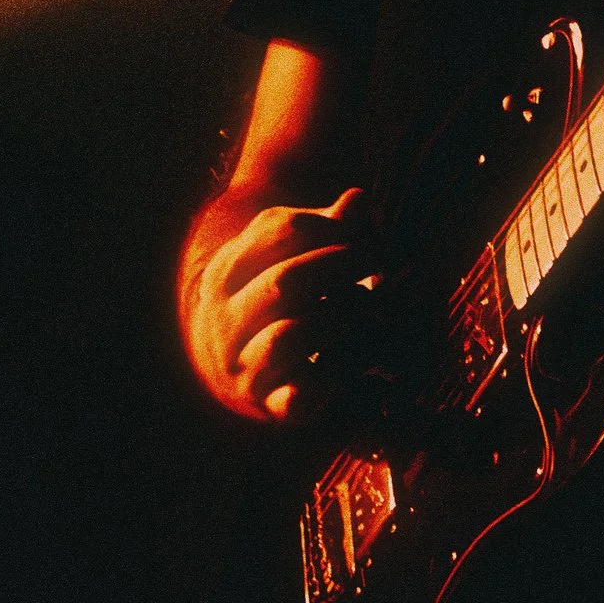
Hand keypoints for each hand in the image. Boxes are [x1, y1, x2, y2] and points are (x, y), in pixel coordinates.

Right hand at [183, 187, 375, 424]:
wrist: (228, 366)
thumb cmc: (273, 299)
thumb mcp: (287, 258)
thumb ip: (326, 230)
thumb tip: (359, 198)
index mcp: (228, 270)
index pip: (283, 232)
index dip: (336, 229)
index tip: (370, 237)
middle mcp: (224, 318)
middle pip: (288, 282)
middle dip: (343, 267)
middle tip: (379, 264)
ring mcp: (240, 364)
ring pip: (290, 336)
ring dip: (339, 318)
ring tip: (367, 306)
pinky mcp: (267, 404)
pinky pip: (297, 396)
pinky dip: (327, 381)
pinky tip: (343, 365)